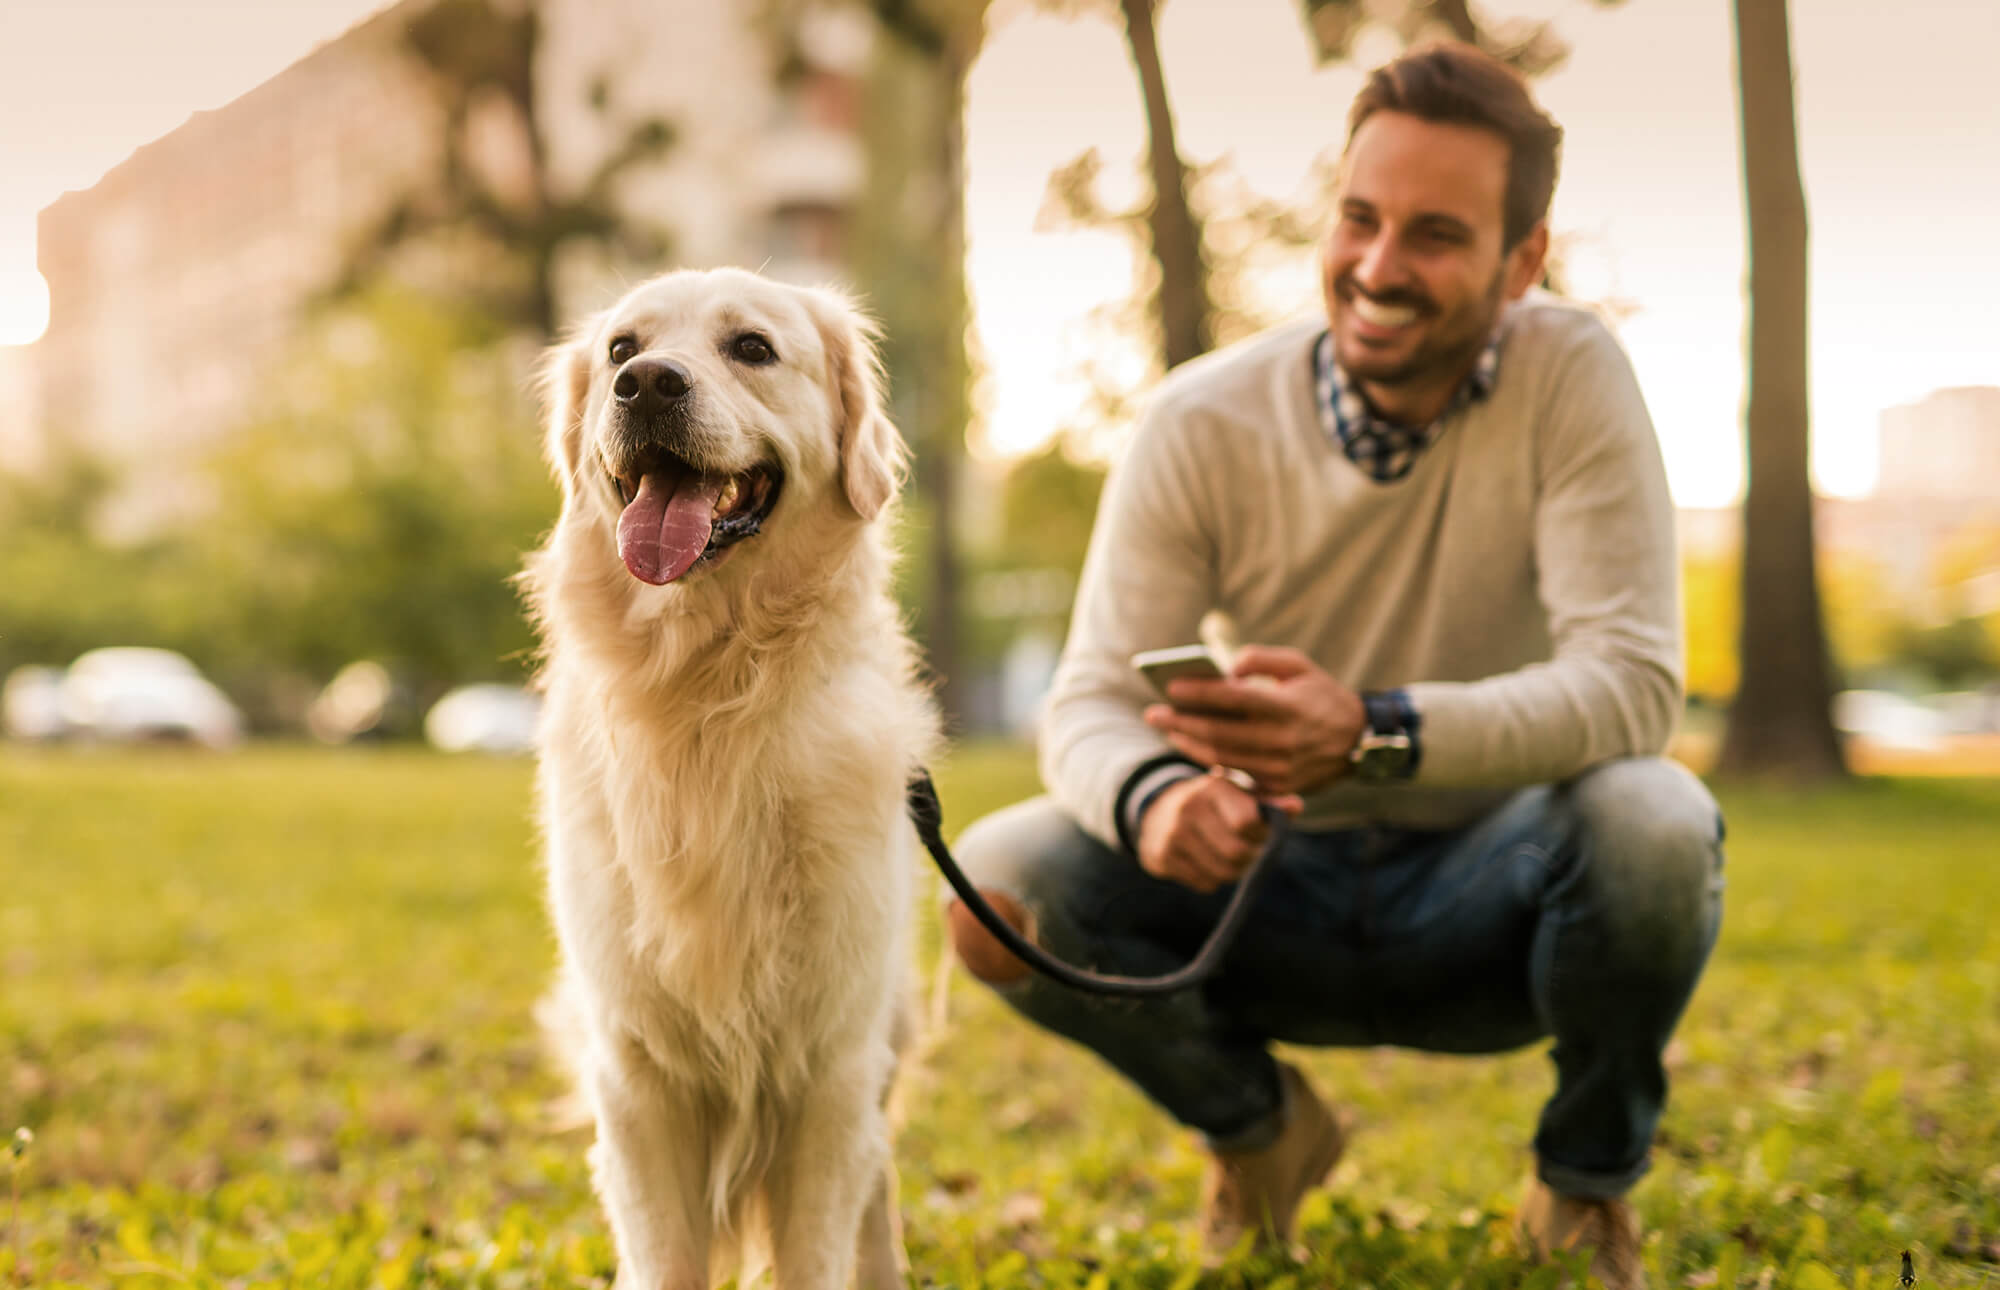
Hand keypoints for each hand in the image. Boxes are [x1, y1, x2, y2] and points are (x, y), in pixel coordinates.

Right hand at [1136, 768, 1301, 893]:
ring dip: (1235, 871)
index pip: (1247, 821)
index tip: (1260, 831)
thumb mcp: (1238, 793)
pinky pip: (1204, 884)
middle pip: (1237, 852)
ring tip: (1230, 856)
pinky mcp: (1161, 857)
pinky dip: (1213, 880)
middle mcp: (1189, 807)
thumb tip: (1296, 806)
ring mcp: (1172, 834)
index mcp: (1212, 787)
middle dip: (1250, 857)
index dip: (1261, 833)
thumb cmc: (1213, 803)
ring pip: (1222, 873)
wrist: (1158, 811)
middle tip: (1250, 850)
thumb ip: (1268, 802)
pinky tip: (1207, 862)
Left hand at [1143, 645, 1365, 796]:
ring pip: (1221, 758)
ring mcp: (1280, 769)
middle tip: (1153, 713)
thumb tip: (1228, 671)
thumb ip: (1262, 659)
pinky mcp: (1279, 788)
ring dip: (1189, 744)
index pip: (1232, 699)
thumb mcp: (1300, 665)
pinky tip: (1193, 748)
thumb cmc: (1322, 696)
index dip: (1198, 693)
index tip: (1171, 687)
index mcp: (1288, 707)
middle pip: (1218, 733)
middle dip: (1180, 722)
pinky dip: (1211, 762)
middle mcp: (1282, 741)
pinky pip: (1236, 776)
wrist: (1359, 742)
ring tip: (1168, 730)